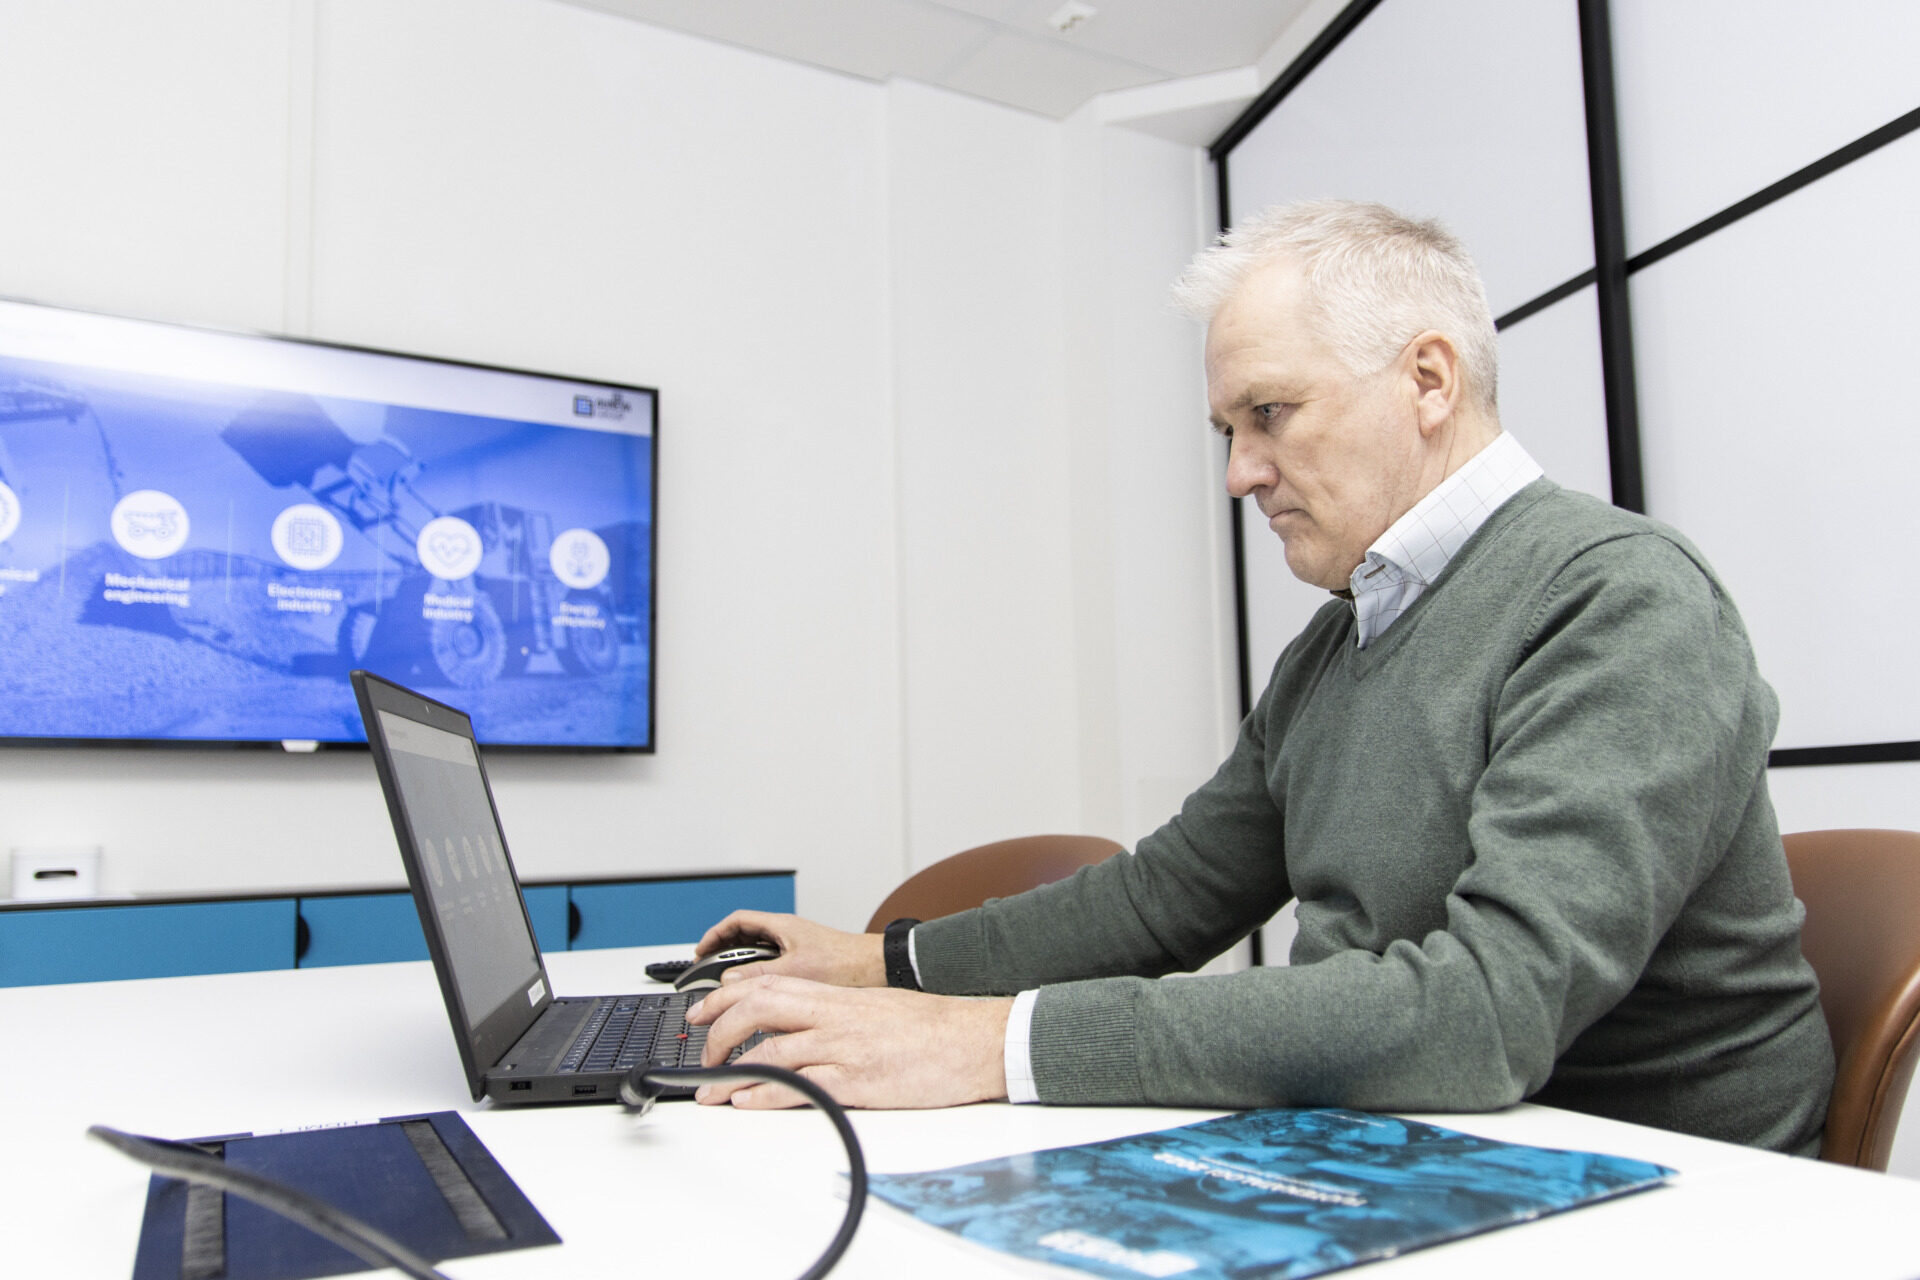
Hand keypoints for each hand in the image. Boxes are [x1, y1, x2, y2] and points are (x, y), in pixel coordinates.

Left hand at [685, 974, 1011, 1108]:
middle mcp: (835, 1016)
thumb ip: (836, 1016)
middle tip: (701, 1053)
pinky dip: (764, 1094)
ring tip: (710, 1089)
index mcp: (838, 998)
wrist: (978, 1039)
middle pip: (758, 1008)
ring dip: (730, 1071)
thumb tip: (799, 1030)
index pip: (768, 985)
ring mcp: (845, 1048)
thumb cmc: (934, 1028)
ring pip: (771, 1050)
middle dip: (718, 1029)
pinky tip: (745, 1101)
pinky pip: (800, 1087)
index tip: (701, 1011)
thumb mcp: (877, 1009)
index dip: (726, 996)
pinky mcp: (859, 1081)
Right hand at [694, 910, 884, 987]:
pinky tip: (758, 994)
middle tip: (710, 972)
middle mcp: (787, 932)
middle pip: (744, 936)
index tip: (700, 951)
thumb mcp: (794, 971)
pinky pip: (773, 963)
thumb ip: (758, 974)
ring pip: (758, 952)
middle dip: (724, 953)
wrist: (877, 968)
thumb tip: (728, 980)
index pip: (737, 921)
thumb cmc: (845, 963)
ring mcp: (796, 945)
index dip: (714, 935)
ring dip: (742, 967)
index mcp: (781, 926)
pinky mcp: (805, 960)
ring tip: (730, 987)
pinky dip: (759, 975)